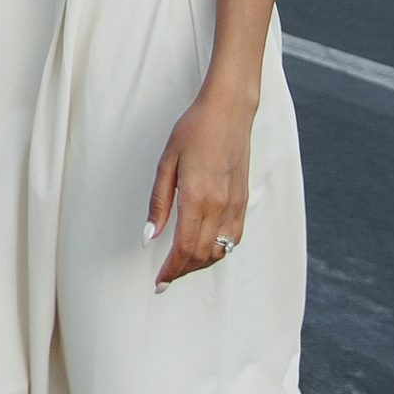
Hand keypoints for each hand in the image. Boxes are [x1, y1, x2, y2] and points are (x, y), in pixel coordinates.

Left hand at [147, 82, 253, 286]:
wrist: (228, 111)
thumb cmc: (194, 131)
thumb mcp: (166, 163)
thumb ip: (159, 203)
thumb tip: (149, 237)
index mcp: (198, 198)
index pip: (185, 248)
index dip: (171, 270)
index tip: (159, 282)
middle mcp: (220, 207)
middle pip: (202, 255)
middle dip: (182, 271)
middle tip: (165, 277)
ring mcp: (235, 205)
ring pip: (220, 250)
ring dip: (200, 263)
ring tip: (181, 265)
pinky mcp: (243, 200)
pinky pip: (234, 238)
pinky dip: (219, 251)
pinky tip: (205, 249)